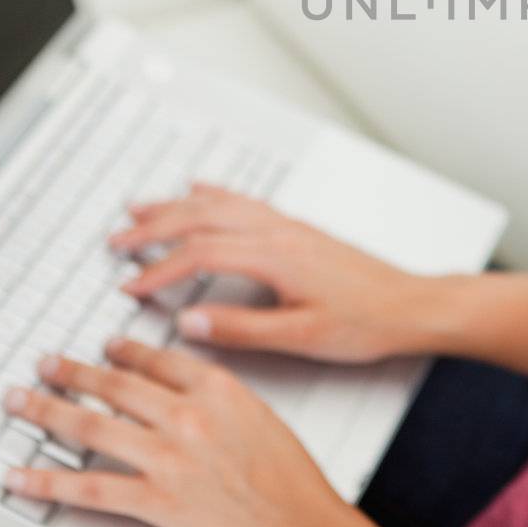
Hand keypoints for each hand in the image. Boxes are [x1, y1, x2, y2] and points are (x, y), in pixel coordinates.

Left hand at [2, 338, 374, 526]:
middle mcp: (189, 415)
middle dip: (72, 373)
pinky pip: (89, 487)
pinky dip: (46, 481)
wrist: (304, 524)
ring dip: (47, 410)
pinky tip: (19, 475)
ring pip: (92, 426)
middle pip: (115, 385)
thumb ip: (218, 399)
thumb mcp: (261, 418)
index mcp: (220, 388)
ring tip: (20, 401)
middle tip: (45, 365)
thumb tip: (181, 389)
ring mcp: (169, 457)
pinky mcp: (157, 500)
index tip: (105, 347)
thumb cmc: (291, 480)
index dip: (122, 350)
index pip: (157, 360)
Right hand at [108, 183, 431, 361]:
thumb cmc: (365, 322)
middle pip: (203, 217)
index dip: (160, 269)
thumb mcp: (301, 337)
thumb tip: (189, 322)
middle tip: (118, 241)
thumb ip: (241, 329)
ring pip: (221, 204)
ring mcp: (289, 226)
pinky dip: (215, 193)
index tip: (130, 288)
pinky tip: (200, 189)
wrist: (410, 305)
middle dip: (156, 228)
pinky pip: (245, 200)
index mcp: (276, 256)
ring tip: (140, 210)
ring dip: (177, 206)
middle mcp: (279, 231)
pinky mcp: (298, 229)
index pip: (201, 254)